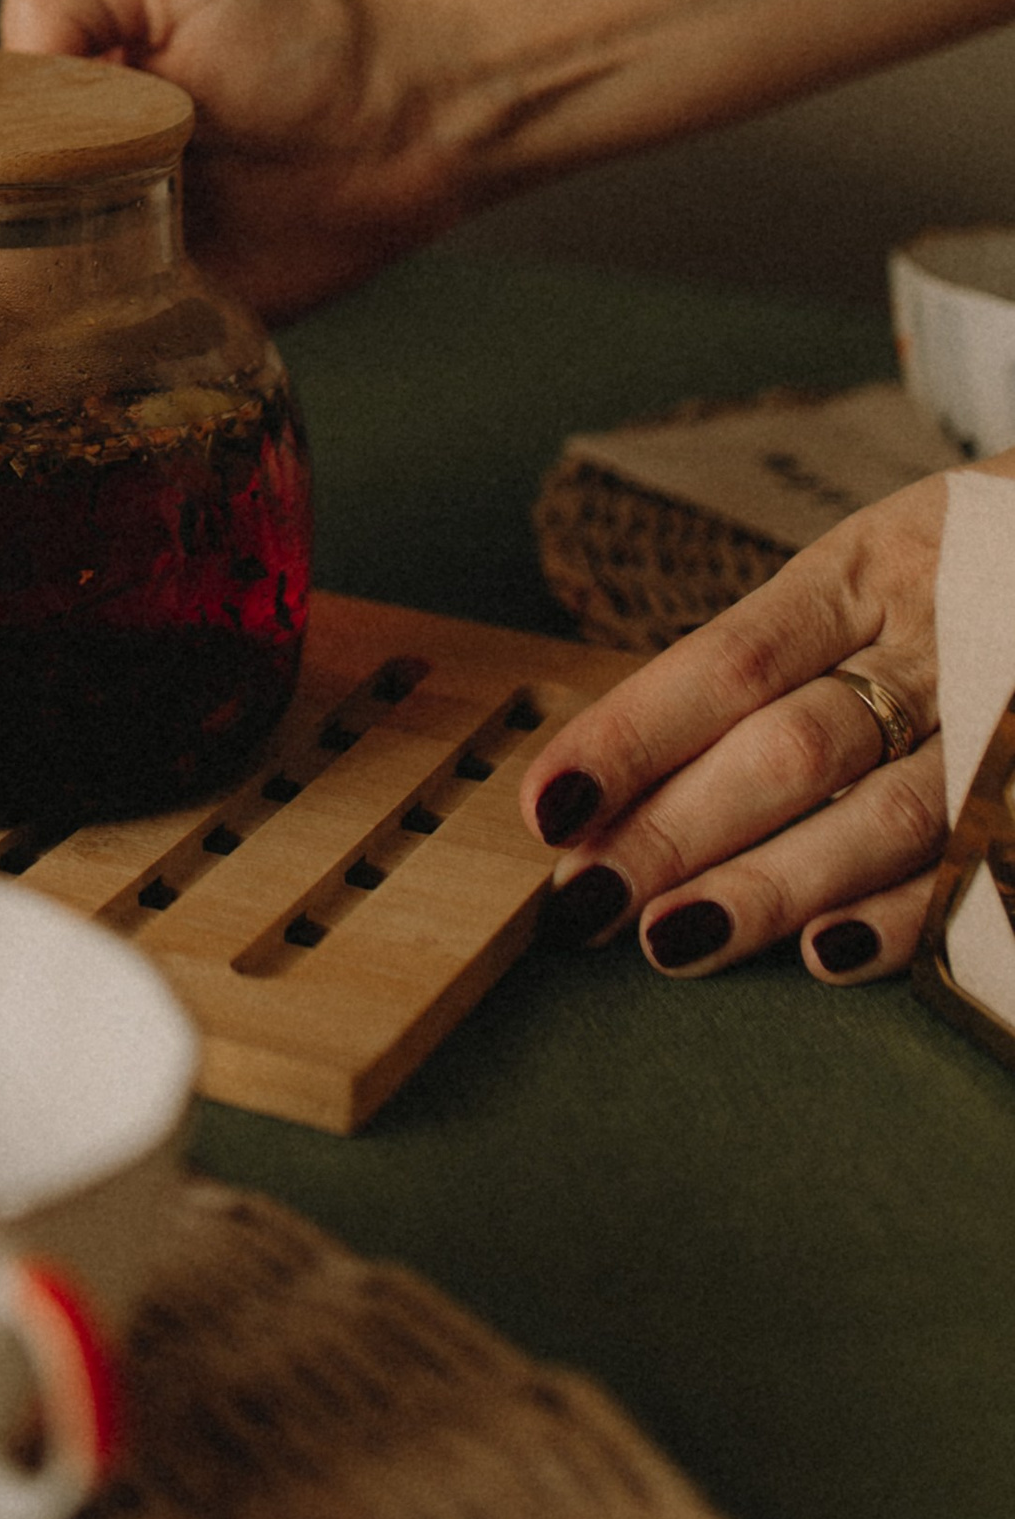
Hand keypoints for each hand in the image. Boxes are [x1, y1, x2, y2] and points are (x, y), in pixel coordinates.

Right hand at [0, 0, 455, 316]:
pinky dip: (80, 340)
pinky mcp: (160, 313)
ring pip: (24, 286)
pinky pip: (98, 340)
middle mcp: (72, 172)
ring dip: (20, 290)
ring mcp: (113, 247)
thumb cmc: (291, 33)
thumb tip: (7, 81)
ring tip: (29, 283)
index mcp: (56, 93)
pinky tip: (71, 331)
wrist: (402, 126)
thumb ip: (64, 1)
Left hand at [517, 477, 965, 986]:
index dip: (634, 735)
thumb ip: (779, 652)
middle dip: (676, 831)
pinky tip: (824, 954)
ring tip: (670, 941)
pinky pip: (975, 862)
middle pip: (792, 747)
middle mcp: (933, 641)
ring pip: (883, 817)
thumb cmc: (962, 565)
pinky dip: (901, 916)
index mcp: (863, 572)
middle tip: (583, 900)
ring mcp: (1001, 717)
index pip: (729, 660)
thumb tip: (632, 761)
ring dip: (771, 889)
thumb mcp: (872, 566)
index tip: (549, 803)